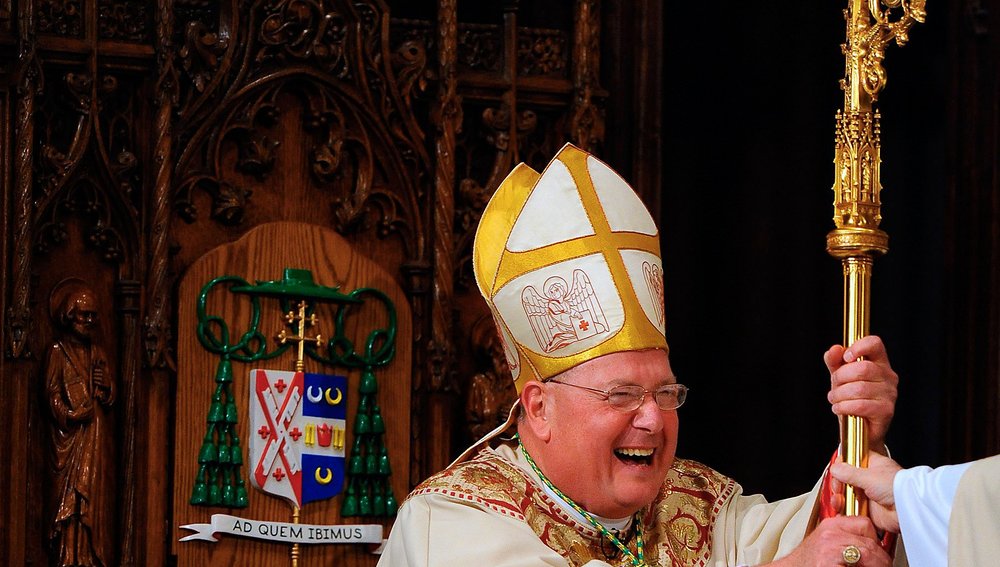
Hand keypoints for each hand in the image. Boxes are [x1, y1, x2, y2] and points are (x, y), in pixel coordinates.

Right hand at [769, 515, 890, 566]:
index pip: (864, 523)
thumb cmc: (809, 560)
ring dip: (878, 565)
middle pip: (869, 542)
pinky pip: (858, 566)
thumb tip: (872, 543)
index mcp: (831, 525)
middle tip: (884, 566)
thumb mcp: (827, 542)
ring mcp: (830, 550)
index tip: (879, 550)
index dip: (876, 539)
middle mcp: (830, 535)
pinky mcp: (829, 564)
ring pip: (868, 554)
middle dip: (881, 558)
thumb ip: (845, 537)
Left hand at [824, 335, 898, 450]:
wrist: (859, 429)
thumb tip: (834, 349)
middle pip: (863, 368)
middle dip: (840, 377)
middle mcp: (889, 376)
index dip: (858, 346)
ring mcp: (890, 394)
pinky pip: (861, 405)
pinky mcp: (887, 410)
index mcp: (879, 362)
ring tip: (835, 399)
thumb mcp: (840, 376)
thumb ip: (835, 361)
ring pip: (859, 388)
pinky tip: (839, 408)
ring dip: (839, 394)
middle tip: (834, 387)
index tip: (845, 357)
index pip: (875, 344)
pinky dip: (844, 406)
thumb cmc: (850, 397)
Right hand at [831, 452, 901, 532]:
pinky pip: (850, 509)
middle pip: (845, 479)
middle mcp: (869, 480)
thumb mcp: (869, 476)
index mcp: (872, 465)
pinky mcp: (867, 510)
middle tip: (839, 488)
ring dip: (839, 498)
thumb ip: (849, 472)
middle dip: (838, 484)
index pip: (852, 460)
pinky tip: (842, 509)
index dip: (842, 465)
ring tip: (840, 501)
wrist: (907, 510)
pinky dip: (844, 510)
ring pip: (846, 495)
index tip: (836, 470)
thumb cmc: (896, 487)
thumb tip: (835, 468)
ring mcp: (868, 495)